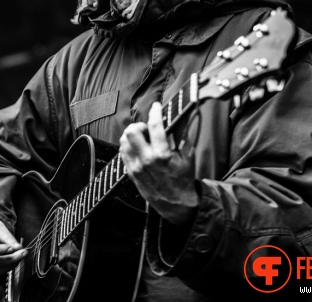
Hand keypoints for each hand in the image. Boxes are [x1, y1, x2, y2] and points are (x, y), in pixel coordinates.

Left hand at [119, 102, 199, 224]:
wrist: (176, 204)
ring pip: (123, 141)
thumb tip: (180, 119)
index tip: (156, 107)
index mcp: (162, 155)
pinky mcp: (131, 173)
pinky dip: (129, 146)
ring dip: (132, 136)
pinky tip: (138, 148)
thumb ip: (183, 136)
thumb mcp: (188, 157)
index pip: (154, 126)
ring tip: (142, 138)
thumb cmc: (183, 180)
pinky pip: (123, 153)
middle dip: (139, 125)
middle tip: (147, 129)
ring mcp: (136, 167)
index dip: (155, 112)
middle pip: (131, 132)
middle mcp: (146, 160)